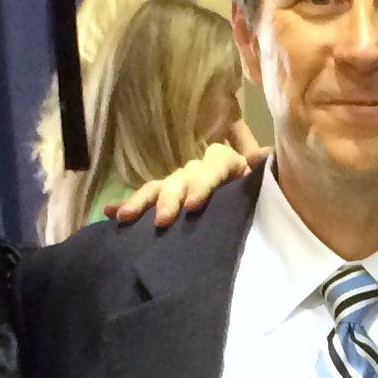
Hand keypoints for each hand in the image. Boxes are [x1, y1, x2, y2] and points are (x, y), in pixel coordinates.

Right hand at [108, 123, 266, 226]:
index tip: (192, 206)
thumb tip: (259, 157)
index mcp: (226, 163)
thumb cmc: (264, 196)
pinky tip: (110, 212)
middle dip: (170, 198)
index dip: (202, 184)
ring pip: (159, 187)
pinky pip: (148, 200)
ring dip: (142, 201)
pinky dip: (129, 205)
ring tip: (126, 217)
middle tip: (163, 220)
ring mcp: (182, 184)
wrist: (261, 213)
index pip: (213, 166)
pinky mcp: (169, 200)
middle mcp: (199, 169)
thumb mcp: (267, 184)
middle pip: (182, 177)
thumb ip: (264, 170)